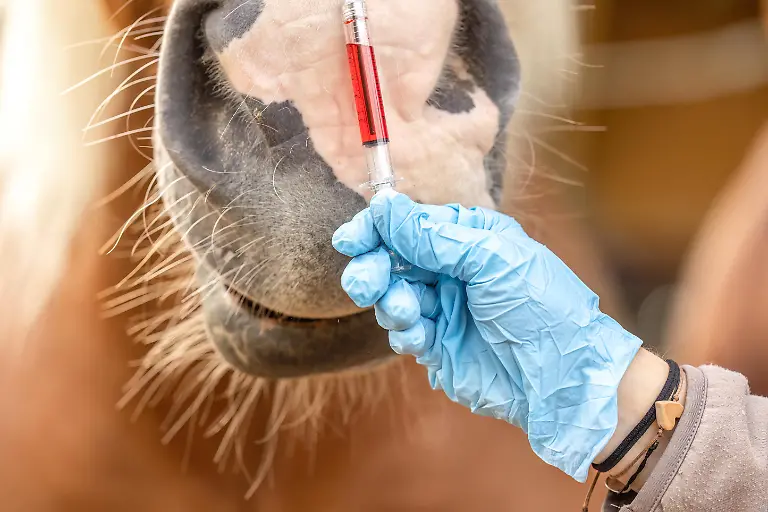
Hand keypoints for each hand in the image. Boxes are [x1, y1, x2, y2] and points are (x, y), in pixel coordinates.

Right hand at [332, 190, 641, 481]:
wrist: (564, 379)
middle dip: (374, 269)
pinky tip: (419, 336)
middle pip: (393, 260)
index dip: (376, 229)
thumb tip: (385, 206)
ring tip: (409, 313)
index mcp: (468, 238)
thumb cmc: (542, 308)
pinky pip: (404, 333)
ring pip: (393, 296)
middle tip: (365, 284)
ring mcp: (444, 308)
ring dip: (392, 304)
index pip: (410, 224)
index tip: (351, 240)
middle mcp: (452, 269)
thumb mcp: (492, 259)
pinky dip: (404, 333)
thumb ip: (433, 236)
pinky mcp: (438, 345)